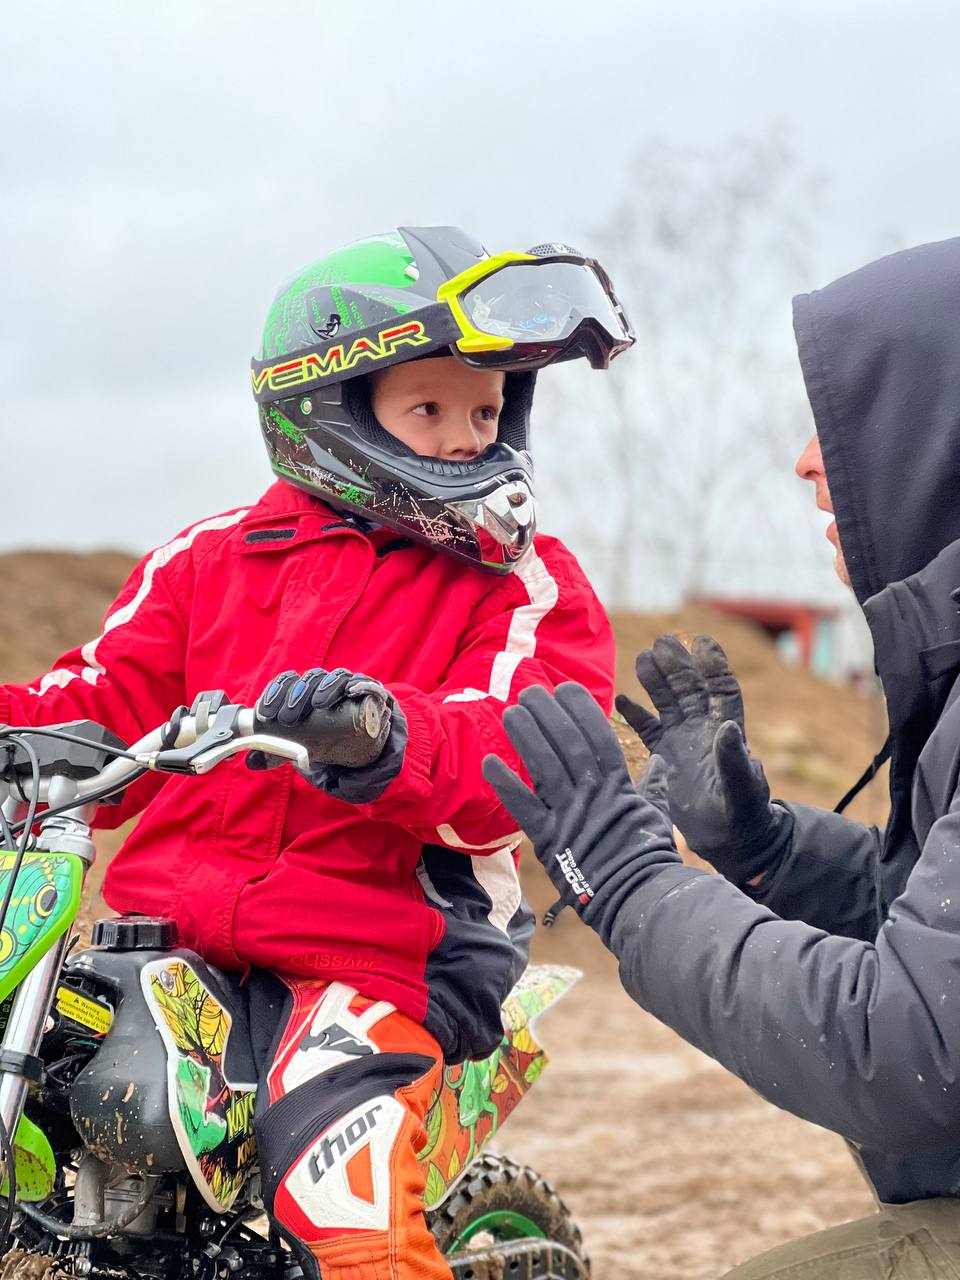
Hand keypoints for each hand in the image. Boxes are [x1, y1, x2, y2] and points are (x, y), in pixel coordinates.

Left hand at [248, 667, 392, 774]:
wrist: (362, 739)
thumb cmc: (325, 736)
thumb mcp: (300, 744)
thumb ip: (278, 751)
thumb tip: (251, 762)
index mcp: (303, 690)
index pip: (286, 683)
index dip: (274, 694)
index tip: (265, 714)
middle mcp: (323, 683)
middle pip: (308, 680)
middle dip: (295, 696)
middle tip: (287, 719)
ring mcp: (347, 685)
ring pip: (334, 678)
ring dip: (325, 688)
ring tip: (318, 704)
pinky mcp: (369, 693)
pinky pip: (365, 684)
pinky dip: (359, 685)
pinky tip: (352, 691)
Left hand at [482, 683, 682, 947]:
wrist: (638, 898)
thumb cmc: (648, 857)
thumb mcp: (655, 813)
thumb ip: (653, 785)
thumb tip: (662, 761)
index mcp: (618, 786)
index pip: (598, 737)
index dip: (581, 710)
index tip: (566, 688)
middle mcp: (593, 795)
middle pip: (567, 744)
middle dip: (548, 714)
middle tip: (529, 692)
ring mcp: (570, 816)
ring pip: (544, 767)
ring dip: (526, 737)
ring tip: (511, 712)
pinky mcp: (549, 840)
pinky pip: (523, 807)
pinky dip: (506, 784)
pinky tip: (489, 761)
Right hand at [615, 635, 780, 879]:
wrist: (729, 839)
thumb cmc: (744, 813)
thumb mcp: (743, 787)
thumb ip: (735, 759)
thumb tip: (729, 728)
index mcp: (726, 730)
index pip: (720, 689)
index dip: (713, 665)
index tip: (701, 640)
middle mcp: (703, 729)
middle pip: (688, 688)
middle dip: (676, 665)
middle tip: (661, 643)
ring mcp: (683, 741)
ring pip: (666, 702)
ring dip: (655, 681)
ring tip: (641, 659)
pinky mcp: (666, 756)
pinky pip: (648, 729)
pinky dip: (635, 714)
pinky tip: (620, 699)